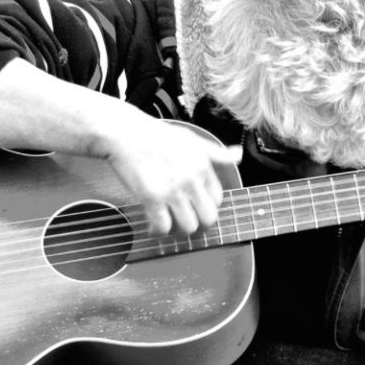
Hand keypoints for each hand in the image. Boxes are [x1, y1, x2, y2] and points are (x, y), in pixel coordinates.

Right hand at [103, 119, 239, 237]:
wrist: (126, 133)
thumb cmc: (157, 135)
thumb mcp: (192, 139)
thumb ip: (216, 152)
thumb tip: (239, 155)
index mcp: (203, 166)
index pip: (217, 199)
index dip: (207, 206)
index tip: (196, 207)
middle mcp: (191, 179)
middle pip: (208, 218)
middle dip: (199, 225)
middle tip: (187, 222)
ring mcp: (172, 190)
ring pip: (188, 226)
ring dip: (179, 230)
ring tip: (170, 223)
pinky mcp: (152, 198)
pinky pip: (163, 227)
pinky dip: (158, 231)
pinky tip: (153, 226)